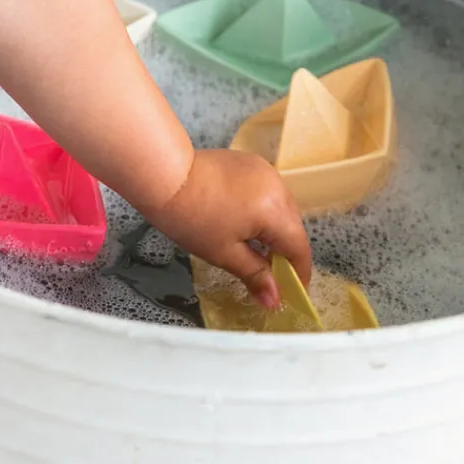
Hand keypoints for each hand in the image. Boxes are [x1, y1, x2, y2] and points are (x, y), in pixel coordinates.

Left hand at [143, 149, 311, 310]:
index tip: (292, 291)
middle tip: (271, 276)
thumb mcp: (225, 254)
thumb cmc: (191, 218)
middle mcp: (277, 186)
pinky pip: (268, 192)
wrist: (164, 176)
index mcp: (275, 210)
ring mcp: (264, 171)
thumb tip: (275, 300)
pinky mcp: (250, 163)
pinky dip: (264, 210)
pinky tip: (245, 223)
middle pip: (293, 226)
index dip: (298, 272)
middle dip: (286, 252)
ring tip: (256, 250)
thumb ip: (256, 276)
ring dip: (275, 230)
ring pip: (281, 208)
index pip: (299, 247)